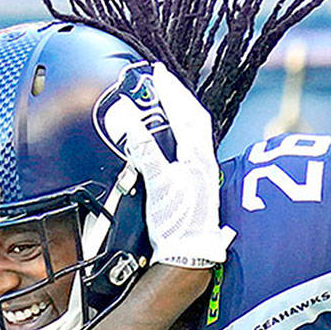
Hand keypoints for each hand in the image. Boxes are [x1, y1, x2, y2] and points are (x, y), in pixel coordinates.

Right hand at [114, 63, 233, 267]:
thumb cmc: (177, 224)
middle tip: (161, 82)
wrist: (188, 256)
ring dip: (180, 116)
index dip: (172, 91)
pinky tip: (169, 141)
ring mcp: (201, 174)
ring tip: (165, 104)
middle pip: (194, 120)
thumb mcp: (157, 183)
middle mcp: (203, 162)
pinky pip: (189, 150)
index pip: (187, 113)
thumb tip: (127, 118)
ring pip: (194, 135)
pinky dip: (178, 137)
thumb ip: (143, 149)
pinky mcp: (194, 186)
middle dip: (178, 98)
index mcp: (198, 156)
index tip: (158, 73)